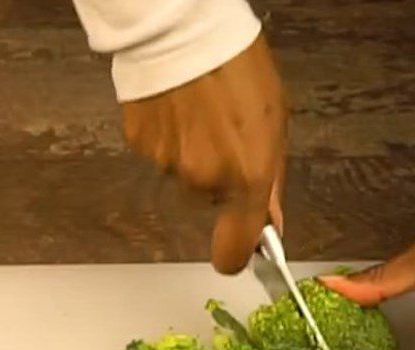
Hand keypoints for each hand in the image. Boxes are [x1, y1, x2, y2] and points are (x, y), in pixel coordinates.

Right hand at [121, 34, 286, 273]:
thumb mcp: (275, 124)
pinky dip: (169, 138)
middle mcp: (205, 181)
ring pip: (183, 178)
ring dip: (193, 156)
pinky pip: (159, 154)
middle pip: (210, 204)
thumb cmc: (238, 66)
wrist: (182, 26)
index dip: (235, 257)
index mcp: (246, 179)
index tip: (237, 254)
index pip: (233, 251)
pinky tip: (178, 108)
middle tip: (225, 139)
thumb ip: (271, 181)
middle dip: (219, 182)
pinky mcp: (140, 146)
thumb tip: (269, 222)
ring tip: (201, 114)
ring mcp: (168, 165)